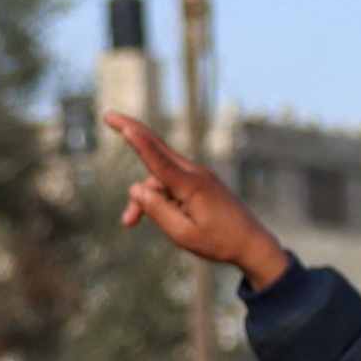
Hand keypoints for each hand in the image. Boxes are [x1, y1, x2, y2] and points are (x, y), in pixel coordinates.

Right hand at [104, 116, 292, 288]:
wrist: (253, 244)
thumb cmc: (220, 242)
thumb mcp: (183, 234)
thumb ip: (157, 210)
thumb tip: (136, 188)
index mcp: (192, 185)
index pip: (159, 160)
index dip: (139, 143)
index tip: (126, 127)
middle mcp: (195, 174)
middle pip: (157, 150)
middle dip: (131, 132)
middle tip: (107, 115)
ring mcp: (198, 176)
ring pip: (159, 177)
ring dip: (143, 195)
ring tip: (129, 222)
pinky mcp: (200, 183)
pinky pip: (171, 183)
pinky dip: (158, 196)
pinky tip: (150, 217)